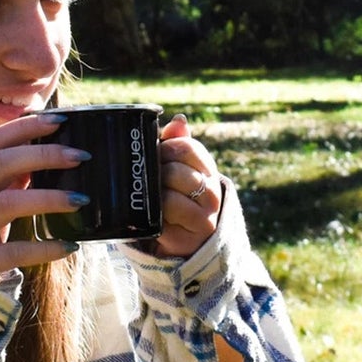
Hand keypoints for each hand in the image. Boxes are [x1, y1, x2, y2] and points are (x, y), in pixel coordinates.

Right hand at [0, 110, 84, 279]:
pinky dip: (43, 248)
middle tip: (80, 156)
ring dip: (47, 198)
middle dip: (42, 154)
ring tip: (81, 199)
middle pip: (1, 164)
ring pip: (5, 203)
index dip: (24, 127)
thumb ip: (16, 174)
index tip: (60, 120)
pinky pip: (12, 251)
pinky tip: (69, 245)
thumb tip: (57, 150)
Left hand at [152, 113, 221, 258]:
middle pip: (176, 171)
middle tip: (149, 178)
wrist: (187, 241)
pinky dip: (156, 214)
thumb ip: (177, 145)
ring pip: (171, 195)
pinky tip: (155, 215)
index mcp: (207, 170)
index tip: (156, 154)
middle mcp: (212, 192)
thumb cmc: (178, 199)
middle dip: (157, 173)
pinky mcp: (193, 232)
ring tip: (152, 198)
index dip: (167, 148)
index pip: (189, 148)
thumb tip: (179, 120)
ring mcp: (206, 214)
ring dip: (156, 195)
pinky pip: (167, 216)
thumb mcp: (179, 170)